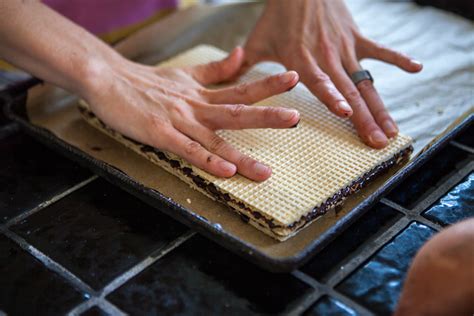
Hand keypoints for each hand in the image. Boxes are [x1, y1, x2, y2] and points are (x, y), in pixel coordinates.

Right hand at [83, 47, 299, 180]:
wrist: (107, 78)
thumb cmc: (145, 81)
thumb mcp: (185, 73)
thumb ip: (215, 69)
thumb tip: (242, 56)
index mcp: (202, 94)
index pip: (240, 88)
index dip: (268, 84)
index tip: (294, 78)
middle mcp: (195, 106)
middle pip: (235, 112)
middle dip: (266, 117)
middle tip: (295, 118)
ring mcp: (178, 120)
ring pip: (215, 139)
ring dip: (241, 155)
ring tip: (265, 172)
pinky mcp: (160, 133)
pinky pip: (188, 151)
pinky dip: (207, 161)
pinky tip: (226, 172)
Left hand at [244, 0, 422, 147]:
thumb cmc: (278, 16)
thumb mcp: (258, 41)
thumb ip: (243, 68)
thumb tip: (223, 91)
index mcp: (301, 59)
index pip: (320, 81)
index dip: (333, 97)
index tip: (347, 114)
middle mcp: (327, 57)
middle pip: (349, 91)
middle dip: (364, 118)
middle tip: (378, 142)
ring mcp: (345, 48)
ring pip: (366, 81)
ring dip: (380, 106)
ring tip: (393, 130)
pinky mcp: (357, 38)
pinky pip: (380, 50)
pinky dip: (398, 59)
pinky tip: (418, 68)